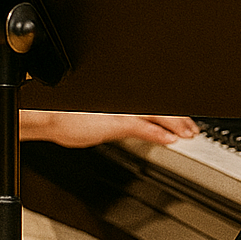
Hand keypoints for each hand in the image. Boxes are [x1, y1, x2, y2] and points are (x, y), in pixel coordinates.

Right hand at [29, 112, 198, 148]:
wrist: (48, 117)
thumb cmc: (67, 118)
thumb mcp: (101, 121)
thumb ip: (121, 124)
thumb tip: (138, 131)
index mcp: (121, 101)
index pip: (153, 105)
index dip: (172, 113)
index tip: (183, 120)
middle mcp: (123, 102)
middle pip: (159, 108)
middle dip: (179, 119)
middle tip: (192, 129)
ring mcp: (120, 111)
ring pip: (155, 115)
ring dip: (174, 126)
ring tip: (187, 133)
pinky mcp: (113, 122)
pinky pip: (141, 127)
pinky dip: (158, 134)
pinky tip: (169, 139)